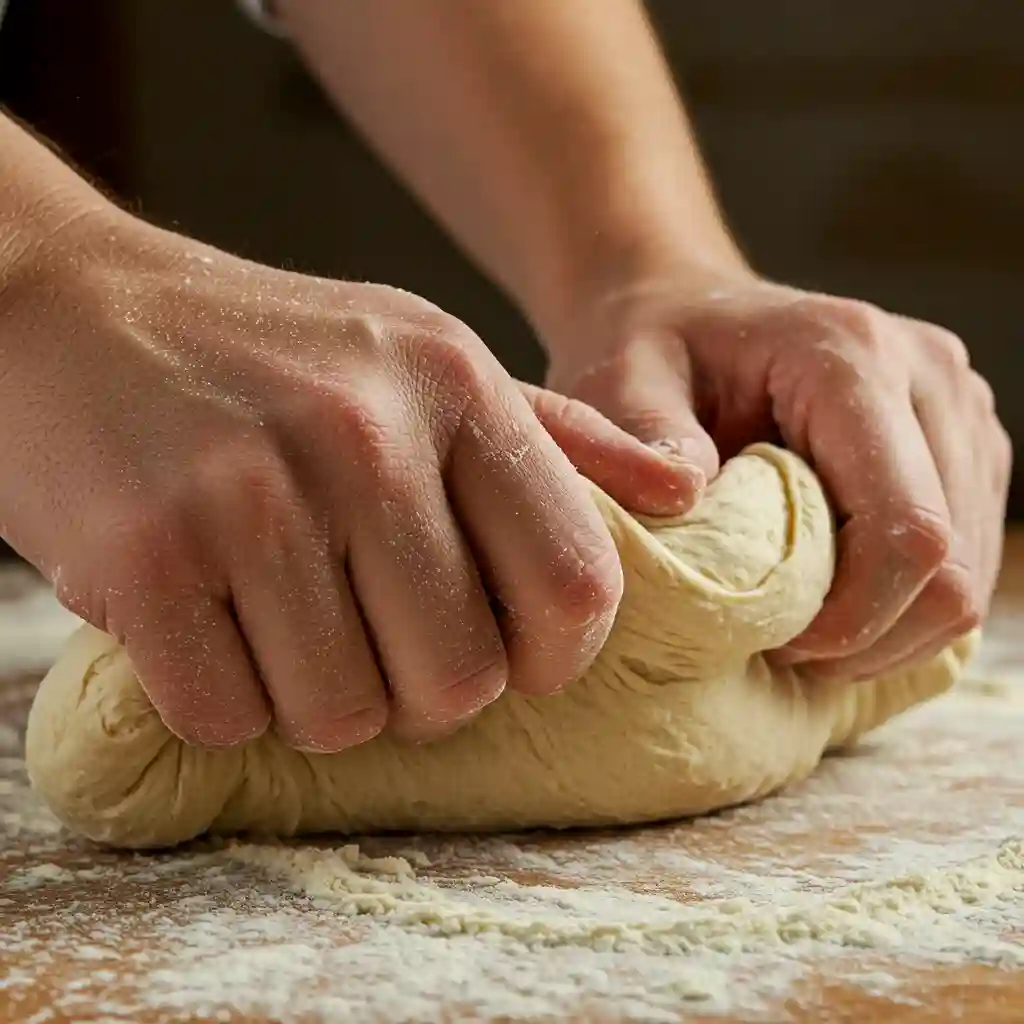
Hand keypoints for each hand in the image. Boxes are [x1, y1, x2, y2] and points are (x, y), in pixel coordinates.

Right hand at [0, 208, 692, 750]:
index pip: (575, 585)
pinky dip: (224, 699)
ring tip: (277, 615)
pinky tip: (205, 622)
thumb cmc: (266, 355)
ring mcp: (250, 494)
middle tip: (366, 635)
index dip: (550, 656)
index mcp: (456, 384)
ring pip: (344, 716)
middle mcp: (365, 433)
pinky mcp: (145, 556)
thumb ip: (556, 440)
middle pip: (461, 680)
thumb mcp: (422, 357)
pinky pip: (229, 717)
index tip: (502, 652)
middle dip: (421, 692)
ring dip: (316, 697)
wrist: (67, 308)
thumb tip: (682, 493)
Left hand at [544, 269, 1011, 681]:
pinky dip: (904, 604)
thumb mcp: (620, 383)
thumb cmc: (652, 350)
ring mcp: (960, 411)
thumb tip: (687, 501)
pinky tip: (833, 596)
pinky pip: (966, 560)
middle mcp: (930, 375)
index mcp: (852, 357)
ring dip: (889, 627)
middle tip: (781, 644)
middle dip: (870, 634)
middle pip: (954, 565)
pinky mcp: (964, 445)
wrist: (692, 310)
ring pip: (969, 575)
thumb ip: (643, 439)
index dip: (854, 616)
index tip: (774, 640)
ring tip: (800, 622)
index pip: (908, 527)